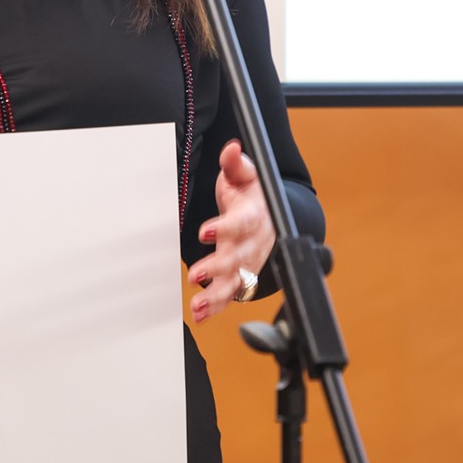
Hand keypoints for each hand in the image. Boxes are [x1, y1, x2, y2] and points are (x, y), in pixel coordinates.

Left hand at [186, 140, 276, 323]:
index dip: (226, 228)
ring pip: (237, 281)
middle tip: (195, 274)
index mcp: (256, 214)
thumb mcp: (244, 174)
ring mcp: (249, 261)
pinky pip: (231, 293)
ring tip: (198, 305)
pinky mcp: (242, 275)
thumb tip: (232, 148)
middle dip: (219, 267)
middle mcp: (255, 242)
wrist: (266, 214)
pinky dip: (216, 306)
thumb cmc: (250, 193)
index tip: (204, 232)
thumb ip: (235, 163)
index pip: (244, 222)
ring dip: (217, 295)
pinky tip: (200, 314)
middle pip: (240, 257)